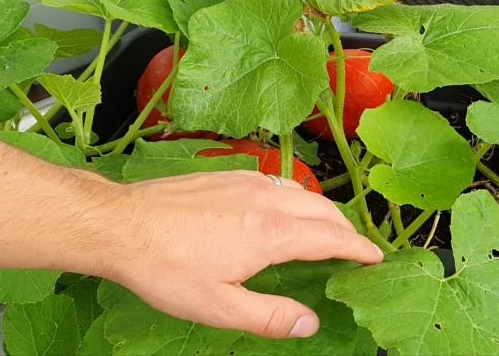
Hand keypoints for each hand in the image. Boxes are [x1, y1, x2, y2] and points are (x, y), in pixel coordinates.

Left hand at [107, 170, 382, 338]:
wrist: (122, 224)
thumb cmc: (166, 267)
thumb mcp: (218, 307)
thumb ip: (270, 317)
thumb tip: (310, 323)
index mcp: (271, 233)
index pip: (332, 238)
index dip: (359, 249)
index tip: (376, 257)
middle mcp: (267, 200)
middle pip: (325, 210)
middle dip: (347, 230)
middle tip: (356, 250)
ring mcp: (249, 182)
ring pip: (305, 193)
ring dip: (324, 213)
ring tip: (328, 232)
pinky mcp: (231, 175)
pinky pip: (281, 183)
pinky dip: (299, 199)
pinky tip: (288, 210)